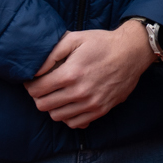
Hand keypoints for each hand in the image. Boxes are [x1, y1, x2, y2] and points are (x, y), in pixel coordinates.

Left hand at [25, 22, 156, 128]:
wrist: (132, 52)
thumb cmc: (102, 43)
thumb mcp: (75, 38)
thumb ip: (52, 53)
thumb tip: (35, 70)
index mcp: (70, 73)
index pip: (36, 90)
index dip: (30, 85)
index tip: (33, 80)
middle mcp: (79, 92)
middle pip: (43, 105)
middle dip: (38, 96)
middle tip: (43, 88)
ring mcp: (91, 103)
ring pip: (57, 116)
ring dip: (52, 107)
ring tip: (57, 95)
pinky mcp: (101, 110)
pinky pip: (75, 123)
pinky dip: (68, 117)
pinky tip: (70, 105)